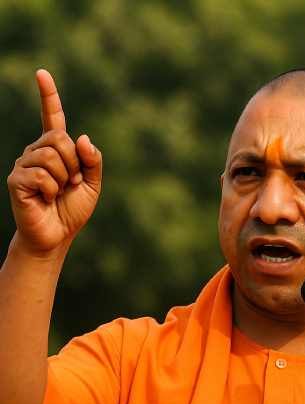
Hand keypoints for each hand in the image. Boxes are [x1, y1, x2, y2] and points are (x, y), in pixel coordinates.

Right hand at [6, 69, 102, 255]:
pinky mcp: (16, 180)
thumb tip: (81, 137)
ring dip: (64, 178)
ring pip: (51, 156)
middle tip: (71, 184)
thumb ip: (92, 160)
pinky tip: (47, 199)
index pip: (53, 118)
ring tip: (59, 192)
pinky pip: (42, 175)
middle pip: (60, 139)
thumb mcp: (92, 184)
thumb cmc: (72, 209)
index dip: (48, 96)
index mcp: (56, 150)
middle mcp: (37, 152)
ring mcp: (24, 164)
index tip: (41, 73)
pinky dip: (52, 190)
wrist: (57, 235)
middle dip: (74, 164)